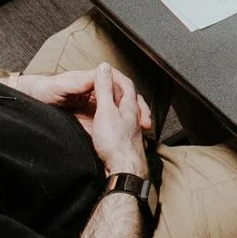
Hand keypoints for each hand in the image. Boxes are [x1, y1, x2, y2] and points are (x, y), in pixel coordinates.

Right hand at [85, 63, 148, 179]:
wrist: (124, 171)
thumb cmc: (115, 143)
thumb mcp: (106, 111)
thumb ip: (104, 89)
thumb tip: (104, 67)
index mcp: (129, 106)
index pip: (126, 83)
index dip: (114, 75)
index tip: (102, 71)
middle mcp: (134, 116)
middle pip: (129, 97)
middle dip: (119, 90)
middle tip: (109, 86)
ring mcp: (132, 130)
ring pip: (126, 112)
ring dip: (118, 105)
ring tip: (108, 105)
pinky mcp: (127, 142)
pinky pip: (122, 126)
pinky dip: (115, 120)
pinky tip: (109, 127)